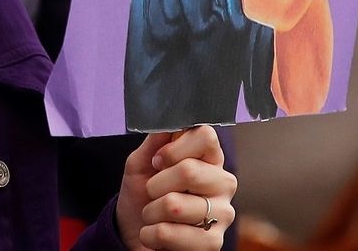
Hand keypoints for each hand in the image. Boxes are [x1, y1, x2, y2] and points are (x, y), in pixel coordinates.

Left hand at [115, 126, 235, 249]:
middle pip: (189, 170)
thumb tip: (167, 119)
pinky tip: (154, 234)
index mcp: (209, 157)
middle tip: (151, 191)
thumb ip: (156, 140)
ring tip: (151, 214)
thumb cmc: (142, 192)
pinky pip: (173, 234)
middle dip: (156, 184)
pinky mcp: (214, 243)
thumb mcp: (142, 161)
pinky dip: (153, 234)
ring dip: (151, 211)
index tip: (157, 160)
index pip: (206, 135)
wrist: (135, 230)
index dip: (175, 148)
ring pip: (175, 205)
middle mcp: (223, 182)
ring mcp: (222, 213)